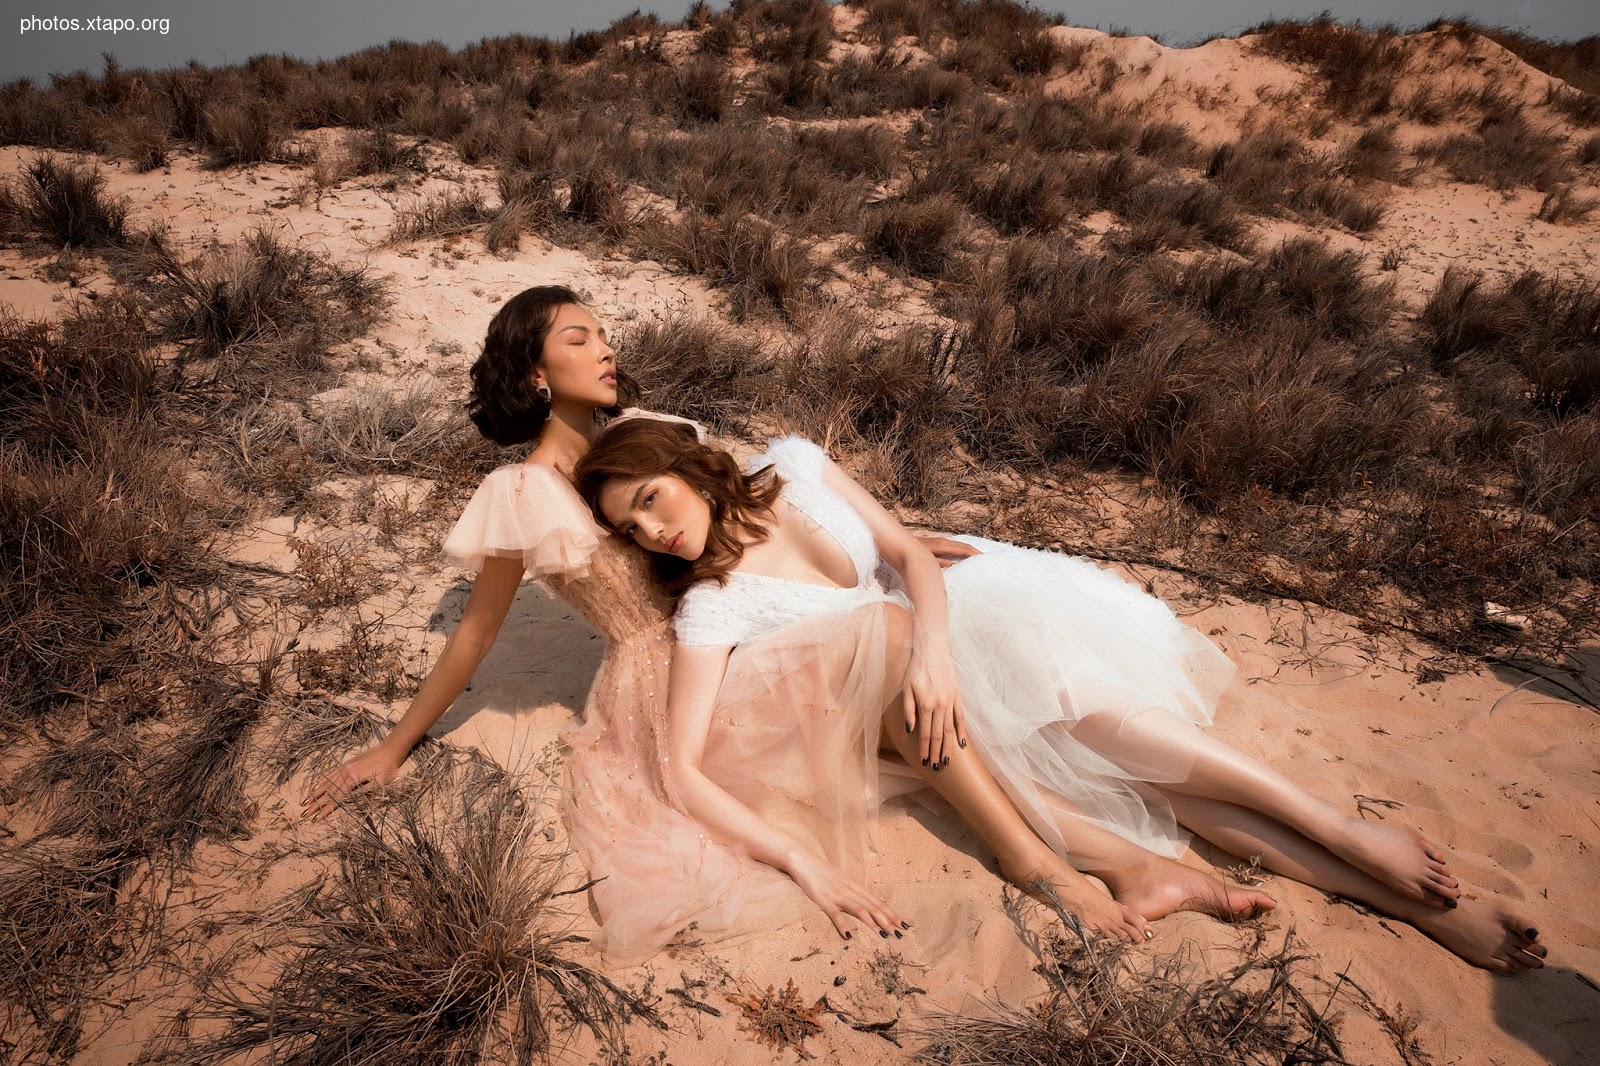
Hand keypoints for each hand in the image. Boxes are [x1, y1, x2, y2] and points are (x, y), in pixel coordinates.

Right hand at [302, 743, 404, 819]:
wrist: (390, 749)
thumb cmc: (389, 768)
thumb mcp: (380, 782)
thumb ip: (364, 792)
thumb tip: (350, 801)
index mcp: (353, 779)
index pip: (337, 798)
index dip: (326, 809)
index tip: (316, 818)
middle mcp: (345, 772)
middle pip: (328, 792)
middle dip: (316, 804)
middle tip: (304, 814)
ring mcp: (344, 767)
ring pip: (326, 782)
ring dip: (315, 794)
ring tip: (304, 802)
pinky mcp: (346, 764)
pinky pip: (330, 774)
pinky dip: (322, 781)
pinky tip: (316, 787)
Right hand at [786, 851, 907, 940]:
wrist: (805, 861)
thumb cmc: (823, 872)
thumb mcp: (842, 881)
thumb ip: (853, 892)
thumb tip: (864, 905)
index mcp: (856, 887)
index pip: (877, 902)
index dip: (891, 913)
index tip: (903, 924)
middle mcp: (851, 891)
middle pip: (873, 907)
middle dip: (888, 921)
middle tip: (900, 933)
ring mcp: (838, 896)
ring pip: (859, 910)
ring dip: (872, 923)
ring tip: (883, 935)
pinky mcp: (824, 901)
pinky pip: (835, 915)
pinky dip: (842, 925)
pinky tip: (848, 936)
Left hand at [904, 643, 966, 769]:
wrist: (932, 650)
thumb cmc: (915, 669)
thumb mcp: (906, 689)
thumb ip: (908, 711)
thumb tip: (910, 731)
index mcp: (925, 705)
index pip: (925, 734)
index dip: (925, 749)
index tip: (924, 762)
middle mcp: (939, 706)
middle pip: (938, 735)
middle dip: (936, 753)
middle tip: (936, 768)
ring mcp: (950, 702)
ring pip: (950, 730)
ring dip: (948, 747)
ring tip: (947, 761)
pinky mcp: (957, 697)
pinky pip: (960, 718)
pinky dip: (961, 732)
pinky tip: (962, 744)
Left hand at [914, 534, 981, 569]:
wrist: (899, 545)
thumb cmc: (910, 555)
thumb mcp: (926, 560)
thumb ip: (940, 563)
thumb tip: (955, 565)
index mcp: (943, 545)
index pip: (964, 549)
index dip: (975, 553)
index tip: (985, 559)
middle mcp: (943, 541)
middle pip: (964, 546)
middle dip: (976, 552)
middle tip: (987, 561)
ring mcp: (940, 541)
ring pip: (960, 545)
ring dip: (970, 551)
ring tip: (979, 560)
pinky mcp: (937, 544)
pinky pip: (954, 547)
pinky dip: (962, 551)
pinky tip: (964, 557)